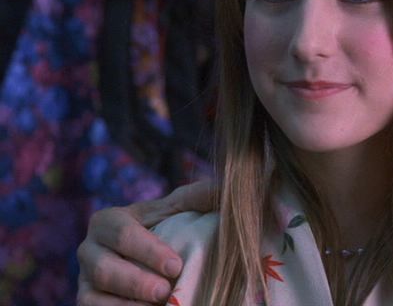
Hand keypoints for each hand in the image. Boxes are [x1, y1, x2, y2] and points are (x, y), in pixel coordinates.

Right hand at [77, 181, 216, 304]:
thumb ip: (195, 198)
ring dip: (126, 305)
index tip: (176, 265)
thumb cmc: (169, 228)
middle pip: (104, 269)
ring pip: (93, 297)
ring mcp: (84, 280)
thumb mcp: (179, 210)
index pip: (123, 234)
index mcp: (107, 221)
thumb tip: (219, 188)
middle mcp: (89, 250)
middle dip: (136, 283)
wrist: (155, 259)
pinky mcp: (87, 302)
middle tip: (166, 291)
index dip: (149, 251)